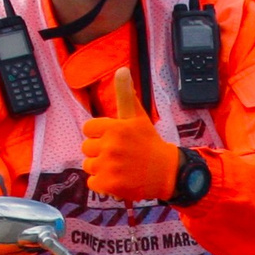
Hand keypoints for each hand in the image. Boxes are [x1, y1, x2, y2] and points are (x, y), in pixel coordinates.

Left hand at [80, 68, 177, 203]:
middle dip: (100, 151)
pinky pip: (92, 183)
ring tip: (120, 167)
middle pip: (86, 148)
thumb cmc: (150, 142)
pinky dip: (103, 184)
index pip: (88, 129)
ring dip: (101, 168)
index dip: (99, 134)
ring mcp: (110, 167)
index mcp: (115, 127)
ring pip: (89, 166)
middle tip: (120, 154)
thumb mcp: (138, 117)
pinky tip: (118, 179)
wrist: (168, 172)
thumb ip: (125, 94)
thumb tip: (122, 69)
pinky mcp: (109, 185)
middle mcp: (111, 146)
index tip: (115, 138)